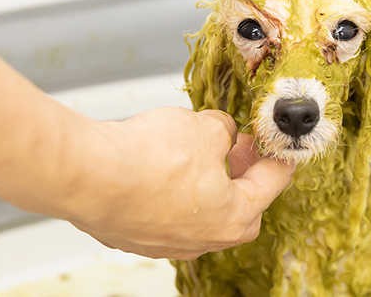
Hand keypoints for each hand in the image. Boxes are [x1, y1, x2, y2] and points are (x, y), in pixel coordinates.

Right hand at [63, 107, 295, 259]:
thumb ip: (222, 131)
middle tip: (236, 152)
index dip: (277, 160)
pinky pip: (163, 215)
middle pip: (237, 210)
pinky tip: (156, 170)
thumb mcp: (203, 127)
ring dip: (203, 187)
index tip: (280, 152)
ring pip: (198, 215)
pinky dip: (169, 193)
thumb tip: (220, 133)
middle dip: (241, 178)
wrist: (90, 175)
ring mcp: (166, 243)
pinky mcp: (134, 237)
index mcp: (233, 216)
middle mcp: (202, 238)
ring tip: (192, 157)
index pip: (270, 185)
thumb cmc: (148, 159)